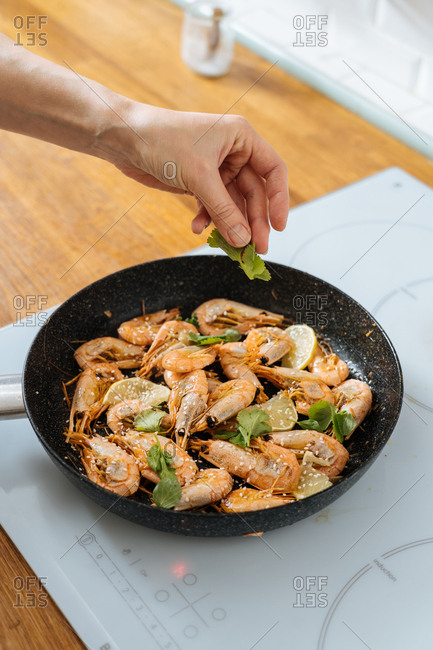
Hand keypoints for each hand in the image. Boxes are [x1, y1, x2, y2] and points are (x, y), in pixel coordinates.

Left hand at [105, 106, 288, 253]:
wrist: (123, 137)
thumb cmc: (162, 140)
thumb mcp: (199, 177)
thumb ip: (224, 210)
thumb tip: (243, 239)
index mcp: (241, 138)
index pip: (273, 171)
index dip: (279, 200)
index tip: (279, 226)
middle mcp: (232, 152)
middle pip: (253, 194)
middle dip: (253, 221)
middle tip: (256, 249)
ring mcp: (215, 169)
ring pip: (233, 204)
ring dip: (231, 225)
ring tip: (231, 248)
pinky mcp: (198, 182)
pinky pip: (213, 206)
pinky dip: (208, 219)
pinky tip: (198, 228)